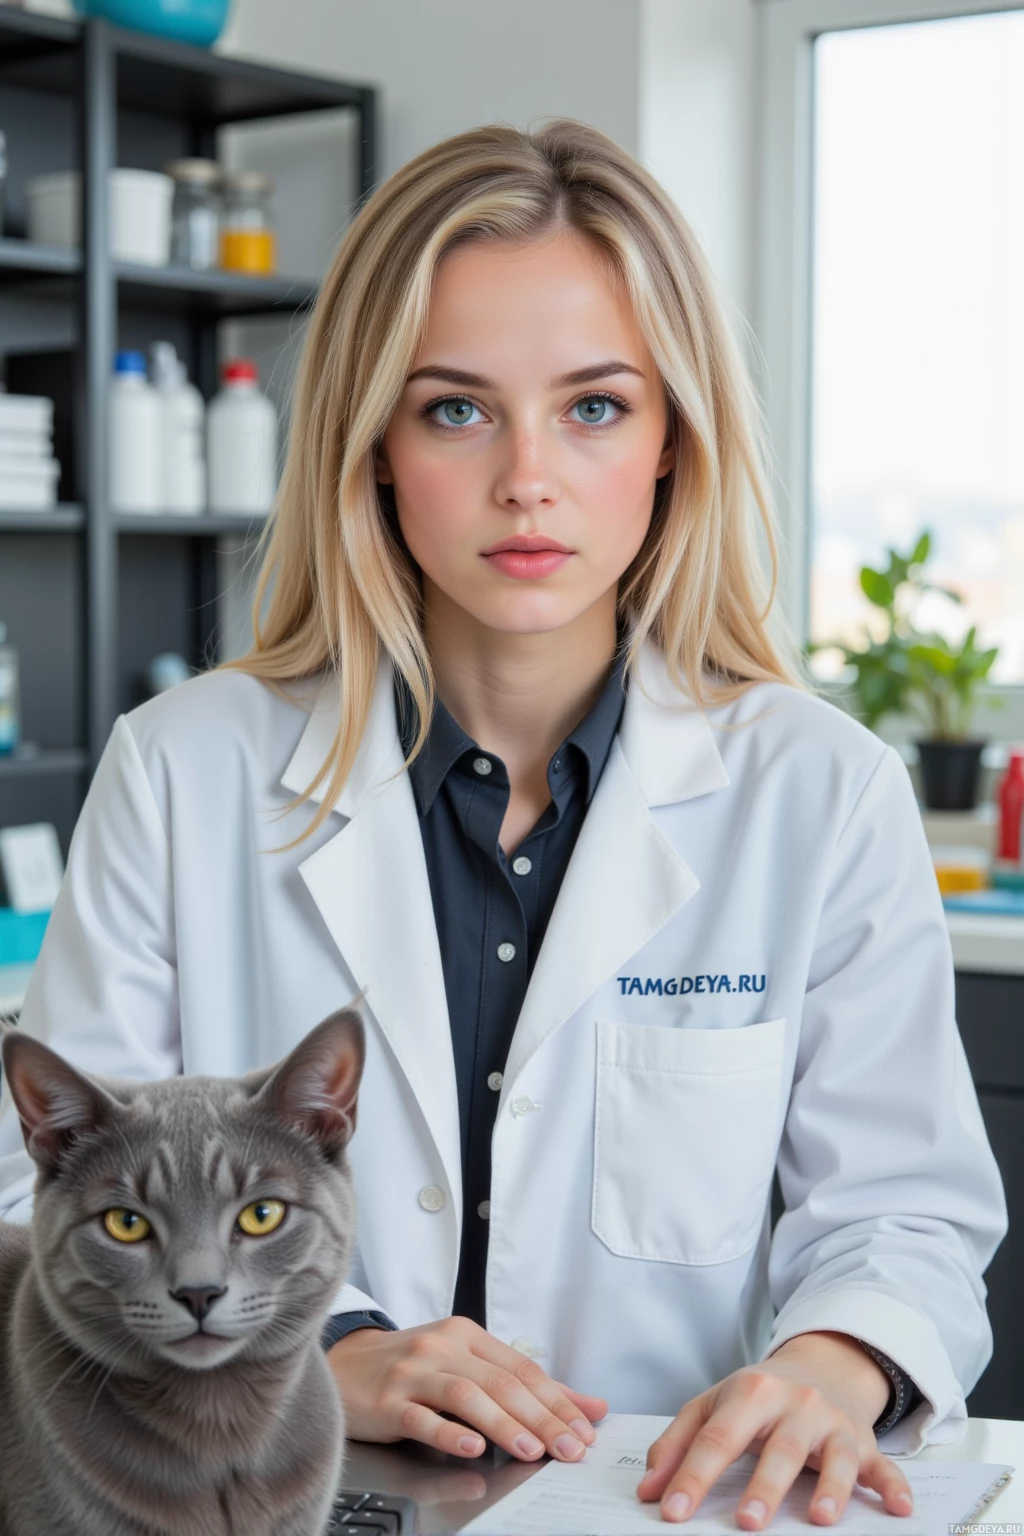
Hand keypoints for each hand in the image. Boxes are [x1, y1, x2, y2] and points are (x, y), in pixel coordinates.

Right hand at [327, 1315, 607, 1463]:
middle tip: (570, 1448)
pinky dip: (448, 1433)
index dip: (558, 1399)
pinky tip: (470, 1448)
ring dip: (504, 1424)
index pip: (522, 1368)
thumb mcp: (463, 1363)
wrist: (343, 1364)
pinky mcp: (387, 1400)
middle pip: (501, 1382)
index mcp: (466, 1335)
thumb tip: (586, 1405)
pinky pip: (421, 1417)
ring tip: (531, 1450)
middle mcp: (443, 1347)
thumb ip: (519, 1383)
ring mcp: (413, 1372)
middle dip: (542, 1418)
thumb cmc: (408, 1367)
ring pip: (467, 1396)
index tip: (585, 1429)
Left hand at [636, 1330, 914, 1527]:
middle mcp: (795, 1405)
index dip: (694, 1476)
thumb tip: (649, 1489)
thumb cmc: (757, 1395)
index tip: (673, 1512)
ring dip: (830, 1488)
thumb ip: (676, 1443)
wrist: (820, 1364)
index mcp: (751, 1393)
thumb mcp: (712, 1404)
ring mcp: (833, 1424)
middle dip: (765, 1487)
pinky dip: (894, 1486)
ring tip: (818, 1519)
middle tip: (747, 1523)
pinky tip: (900, 1508)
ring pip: (834, 1457)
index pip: (718, 1438)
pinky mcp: (864, 1443)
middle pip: (779, 1449)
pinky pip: (884, 1466)